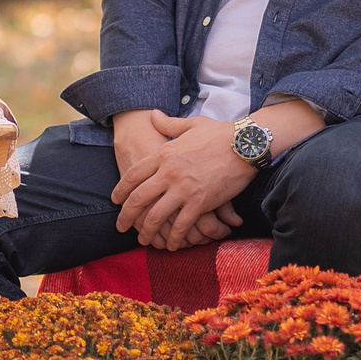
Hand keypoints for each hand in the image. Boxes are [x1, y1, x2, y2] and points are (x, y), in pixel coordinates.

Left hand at [113, 113, 254, 249]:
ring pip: (155, 216)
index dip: (120, 190)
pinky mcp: (200, 203)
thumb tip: (152, 114)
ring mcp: (183, 189)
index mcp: (163, 154)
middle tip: (121, 227)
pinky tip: (171, 245)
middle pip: (138, 199)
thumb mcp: (190, 124)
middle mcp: (168, 173)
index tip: (116, 200)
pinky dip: (174, 238)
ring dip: (146, 232)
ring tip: (143, 240)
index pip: (132, 175)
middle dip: (126, 217)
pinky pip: (181, 225)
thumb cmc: (219, 133)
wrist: (245, 145)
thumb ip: (168, 123)